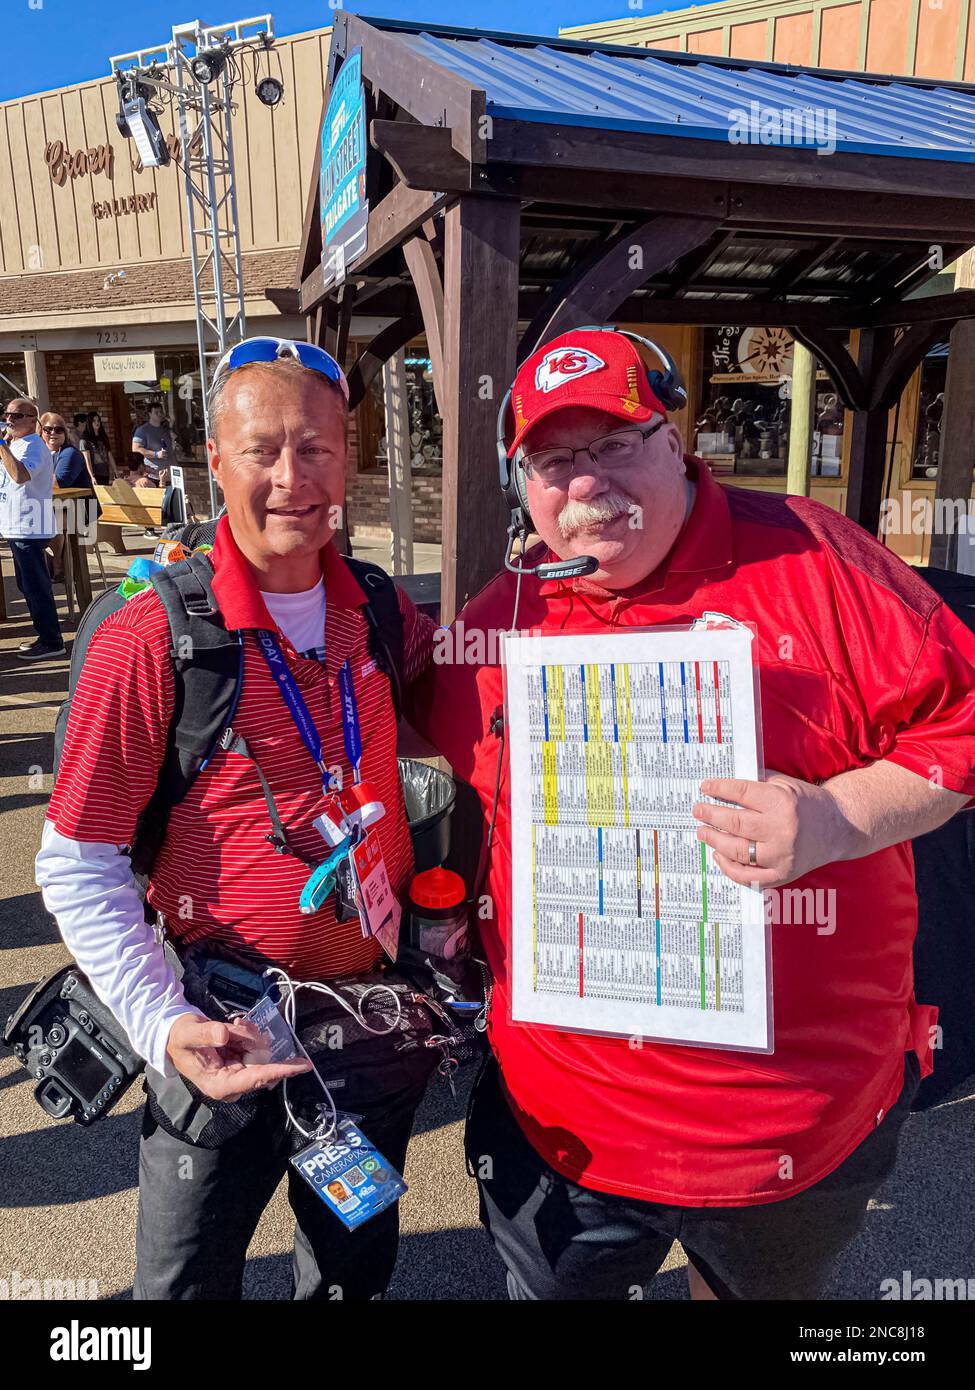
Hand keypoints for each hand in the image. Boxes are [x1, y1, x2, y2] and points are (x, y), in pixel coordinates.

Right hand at [166, 1012, 311, 1101]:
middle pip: (261, 1060)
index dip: (280, 1071)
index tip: (302, 1066)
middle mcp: (234, 1084)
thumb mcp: (188, 1033)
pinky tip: (235, 1028)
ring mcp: (240, 1075)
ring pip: (260, 1051)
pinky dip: (248, 1034)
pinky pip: (257, 1046)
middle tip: (234, 1025)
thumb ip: (206, 1034)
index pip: (256, 1078)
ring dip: (248, 1035)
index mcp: (220, 1085)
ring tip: (230, 1027)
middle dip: (252, 1039)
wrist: (176, 1037)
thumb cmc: (180, 1038)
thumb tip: (224, 1035)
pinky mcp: (243, 1065)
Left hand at [692, 772, 850, 887]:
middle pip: (735, 823)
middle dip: (710, 815)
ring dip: (714, 841)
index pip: (742, 793)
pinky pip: (748, 876)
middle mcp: (782, 830)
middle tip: (697, 810)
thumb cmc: (807, 803)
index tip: (705, 787)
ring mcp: (781, 856)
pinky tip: (718, 855)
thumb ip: (757, 783)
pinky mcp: (782, 875)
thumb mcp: (786, 784)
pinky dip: (728, 868)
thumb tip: (723, 785)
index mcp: (783, 803)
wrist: (839, 829)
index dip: (719, 789)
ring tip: (702, 831)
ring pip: (737, 851)